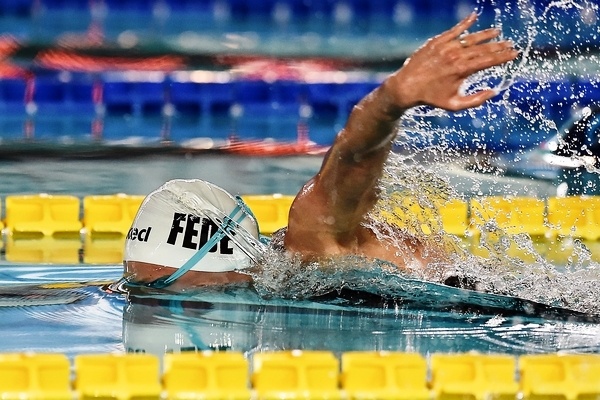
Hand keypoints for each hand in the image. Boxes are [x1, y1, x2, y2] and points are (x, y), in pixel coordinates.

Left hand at [387, 13, 517, 111]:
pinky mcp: (436, 42)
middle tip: (510, 44)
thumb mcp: (454, 105)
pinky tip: (474, 17)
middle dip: (499, 46)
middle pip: (482, 48)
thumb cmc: (431, 98)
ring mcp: (446, 47)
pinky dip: (465, 23)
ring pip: (470, 38)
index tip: (514, 53)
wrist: (406, 87)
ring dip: (486, 34)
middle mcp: (455, 56)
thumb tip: (493, 92)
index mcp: (462, 70)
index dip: (503, 57)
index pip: (488, 60)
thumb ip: (475, 100)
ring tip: (498, 32)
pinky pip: (454, 30)